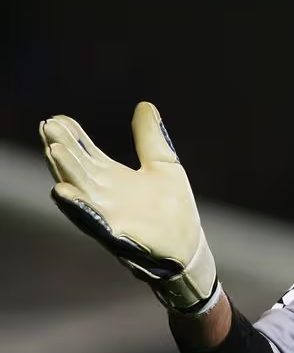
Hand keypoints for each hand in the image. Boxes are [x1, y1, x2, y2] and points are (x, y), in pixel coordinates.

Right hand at [39, 102, 217, 312]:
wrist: (188, 247)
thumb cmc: (173, 209)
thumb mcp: (164, 165)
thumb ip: (150, 138)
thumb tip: (144, 105)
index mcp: (112, 177)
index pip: (86, 152)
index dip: (72, 136)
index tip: (58, 117)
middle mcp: (103, 194)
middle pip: (76, 167)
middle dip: (61, 148)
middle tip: (47, 126)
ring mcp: (107, 214)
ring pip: (79, 190)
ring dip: (65, 172)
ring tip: (53, 150)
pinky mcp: (117, 234)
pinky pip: (93, 220)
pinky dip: (79, 206)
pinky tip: (63, 192)